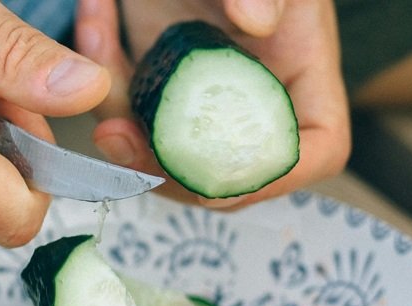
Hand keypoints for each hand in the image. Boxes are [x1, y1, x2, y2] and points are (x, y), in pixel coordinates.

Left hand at [74, 0, 349, 208]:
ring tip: (97, 84)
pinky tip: (94, 23)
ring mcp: (207, 98)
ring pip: (170, 153)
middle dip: (169, 169)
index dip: (274, 176)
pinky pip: (133, 111)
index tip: (216, 179)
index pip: (317, 149)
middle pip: (230, 171)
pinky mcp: (164, 86)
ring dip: (122, 134)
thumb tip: (256, 20)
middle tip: (118, 139)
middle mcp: (256, 98)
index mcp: (303, 74)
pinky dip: (104, 84)